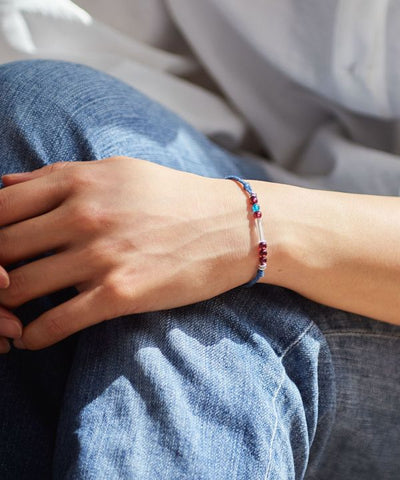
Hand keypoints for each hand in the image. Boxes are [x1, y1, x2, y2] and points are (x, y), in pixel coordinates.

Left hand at [0, 157, 252, 350]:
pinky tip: (33, 338)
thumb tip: (4, 184)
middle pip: (0, 249)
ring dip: (5, 310)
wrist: (231, 226)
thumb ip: (57, 176)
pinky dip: (35, 336)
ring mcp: (101, 255)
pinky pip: (57, 322)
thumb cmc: (173, 196)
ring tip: (8, 318)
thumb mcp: (117, 169)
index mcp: (78, 182)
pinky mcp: (121, 293)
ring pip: (20, 288)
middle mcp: (84, 216)